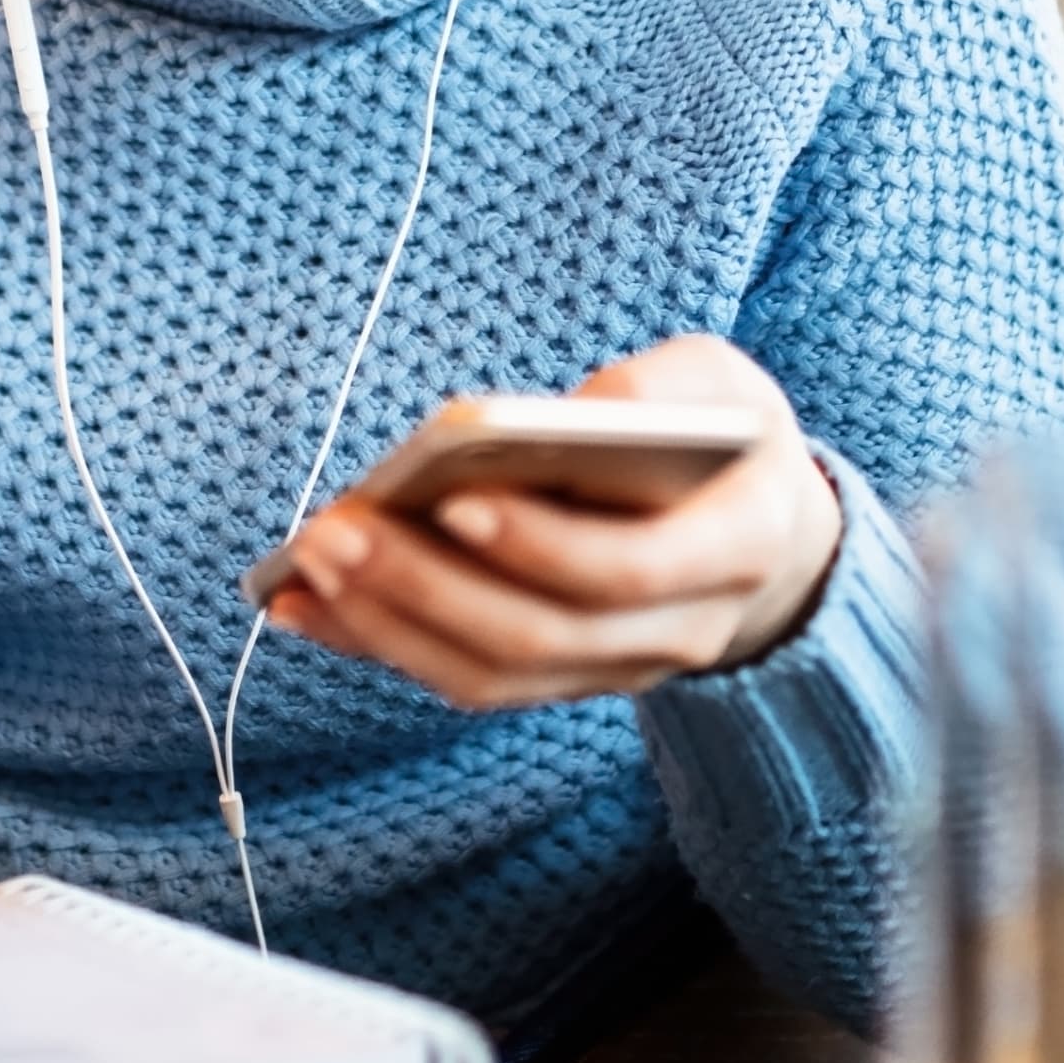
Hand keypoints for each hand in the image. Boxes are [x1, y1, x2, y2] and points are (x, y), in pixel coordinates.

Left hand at [266, 339, 842, 711]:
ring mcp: (619, 671)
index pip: (629, 568)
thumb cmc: (724, 436)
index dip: (539, 542)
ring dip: (389, 621)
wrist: (763, 532)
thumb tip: (565, 417)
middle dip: (427, 584)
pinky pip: (464, 678)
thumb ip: (659, 389)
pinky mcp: (559, 680)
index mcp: (739, 546)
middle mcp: (684, 631)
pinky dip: (378, 642)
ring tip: (309, 558)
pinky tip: (300, 603)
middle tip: (335, 529)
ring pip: (493, 674)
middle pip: (541, 632)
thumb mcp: (721, 382)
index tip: (452, 498)